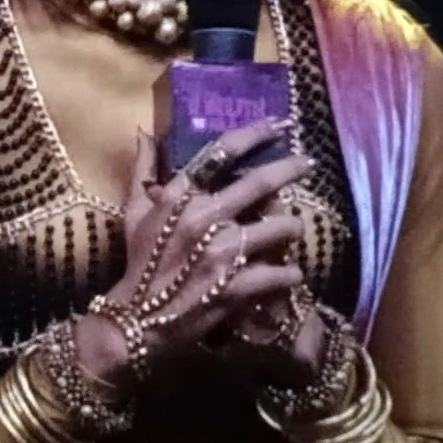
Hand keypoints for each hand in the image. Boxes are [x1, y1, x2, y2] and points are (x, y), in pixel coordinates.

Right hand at [73, 118, 313, 385]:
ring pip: (281, 227)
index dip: (254, 134)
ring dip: (291, 230)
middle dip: (291, 169)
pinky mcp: (237, 286)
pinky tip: (287, 275)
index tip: (278, 124)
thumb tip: (144, 132)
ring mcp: (222, 252)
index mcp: (179, 196)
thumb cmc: (139, 263)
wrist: (137, 319)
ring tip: (290, 234)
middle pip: (261, 183)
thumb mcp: (134, 212)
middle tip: (307, 163)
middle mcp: (204, 217)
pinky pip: (283, 273)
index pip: (221, 153)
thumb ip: (143, 170)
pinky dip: (290, 274)